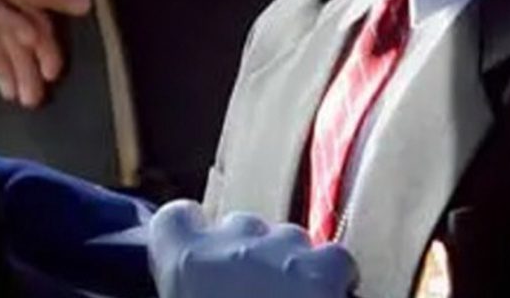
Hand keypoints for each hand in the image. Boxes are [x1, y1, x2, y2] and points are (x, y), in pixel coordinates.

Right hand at [148, 200, 356, 297]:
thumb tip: (203, 294)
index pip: (175, 219)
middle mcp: (232, 248)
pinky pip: (334, 258)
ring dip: (291, 265)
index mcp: (185, 266)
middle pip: (241, 224)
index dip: (186, 233)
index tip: (198, 257)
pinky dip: (334, 279)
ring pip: (289, 237)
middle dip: (248, 254)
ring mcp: (282, 254)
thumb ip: (192, 297)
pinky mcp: (327, 271)